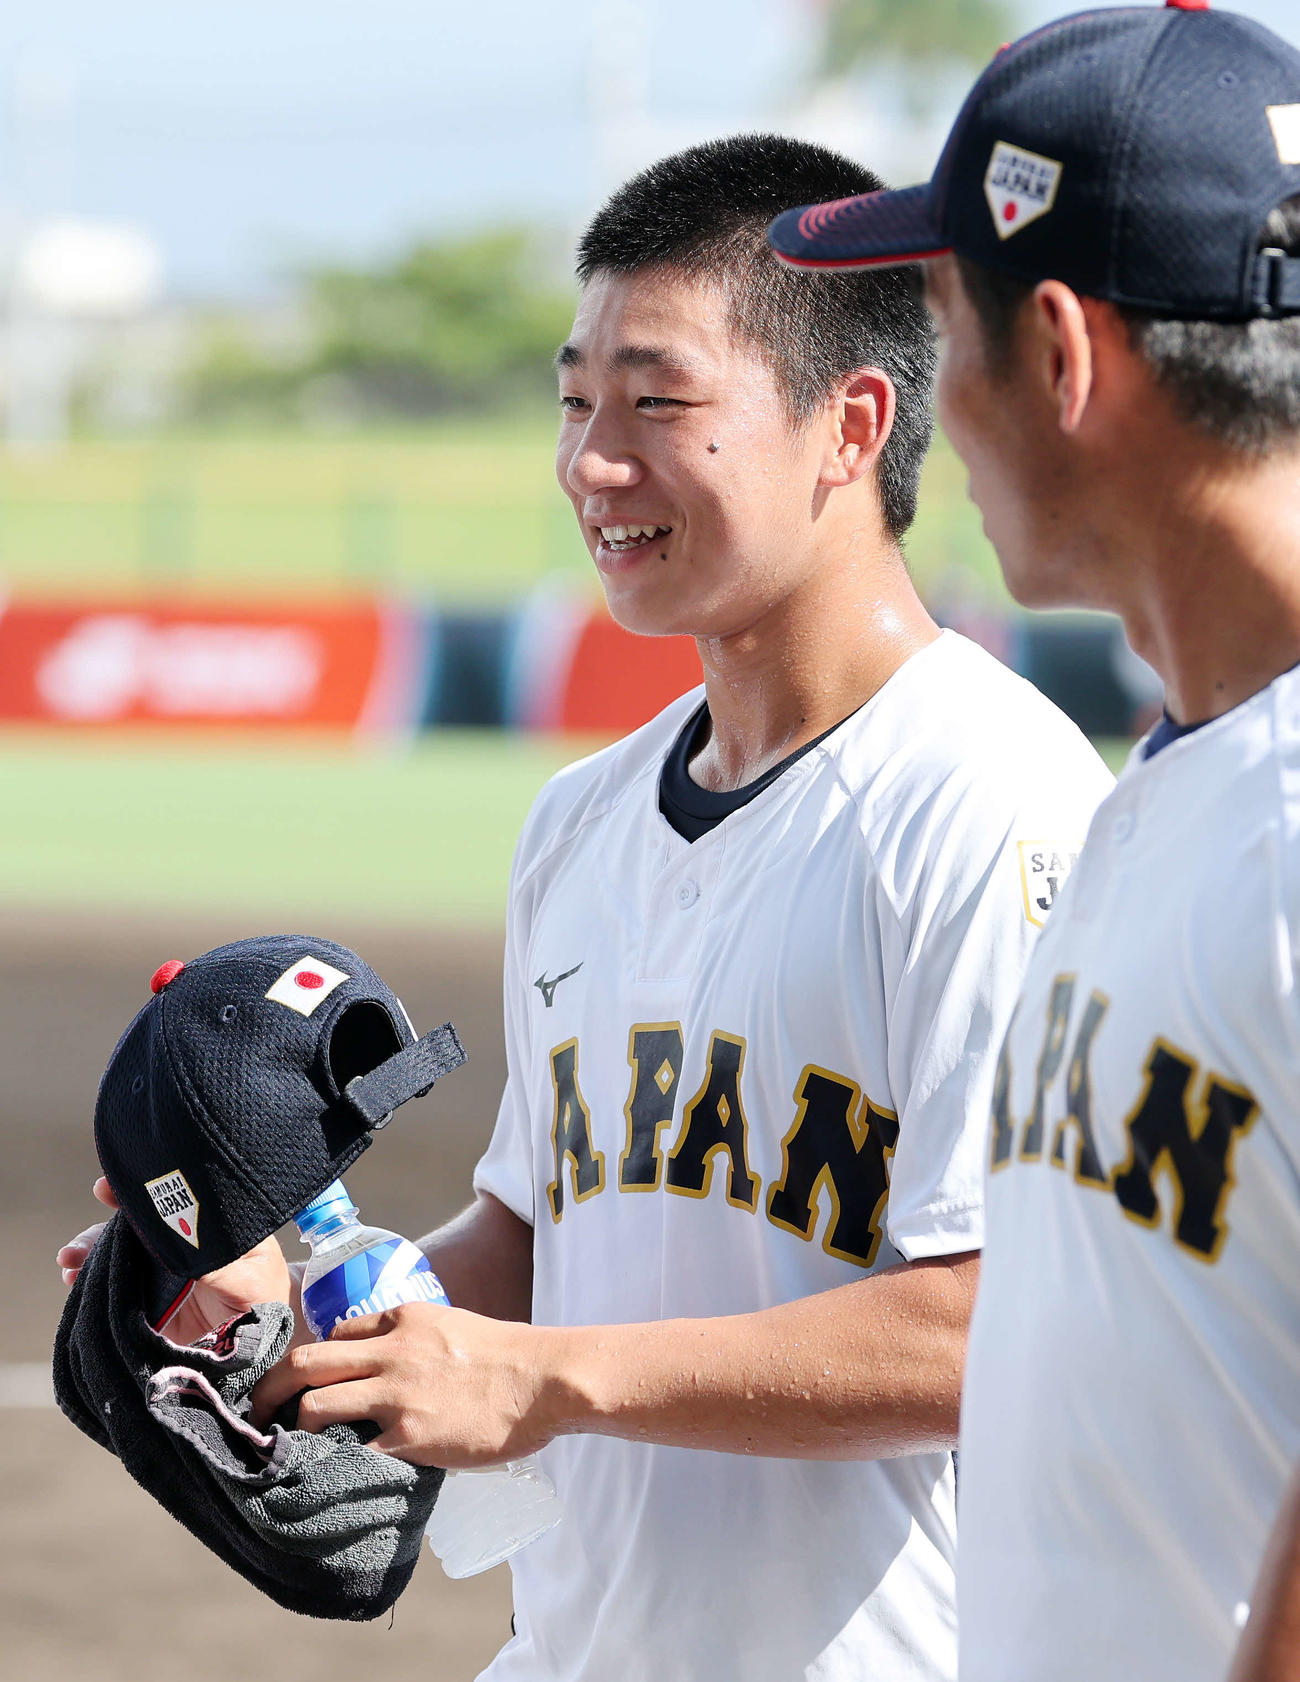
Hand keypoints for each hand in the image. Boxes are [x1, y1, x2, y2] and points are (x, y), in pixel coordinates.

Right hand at [56, 1176, 292, 1345]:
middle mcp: (179, 1244)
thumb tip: (188, 1252)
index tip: (106, 1189)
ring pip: (118, 1255)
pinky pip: (115, 1289)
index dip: (136, 1195)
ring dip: (89, 1255)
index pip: (167, 1202)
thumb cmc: (266, 1297)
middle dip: (100, 1231)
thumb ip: (223, 1267)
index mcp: (207, 1227)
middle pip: (133, 1228)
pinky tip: (74, 1282)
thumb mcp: (254, 1278)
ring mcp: (162, 1273)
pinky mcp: (149, 1303)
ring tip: (70, 1263)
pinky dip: (92, 1284)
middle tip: (77, 1245)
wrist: (266, 1340)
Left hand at [249, 1302, 570, 1466]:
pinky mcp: (408, 1436)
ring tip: (282, 1449)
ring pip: (315, 1405)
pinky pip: (353, 1450)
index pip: (338, 1333)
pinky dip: (332, 1461)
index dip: (315, 1358)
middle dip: (270, 1388)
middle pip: (306, 1362)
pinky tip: (324, 1475)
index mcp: (403, 1320)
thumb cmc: (510, 1357)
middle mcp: (390, 1352)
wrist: (545, 1379)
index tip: (302, 1381)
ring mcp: (396, 1394)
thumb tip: (402, 1371)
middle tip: (255, 1412)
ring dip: (292, 1427)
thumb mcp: (456, 1327)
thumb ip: (420, 1343)